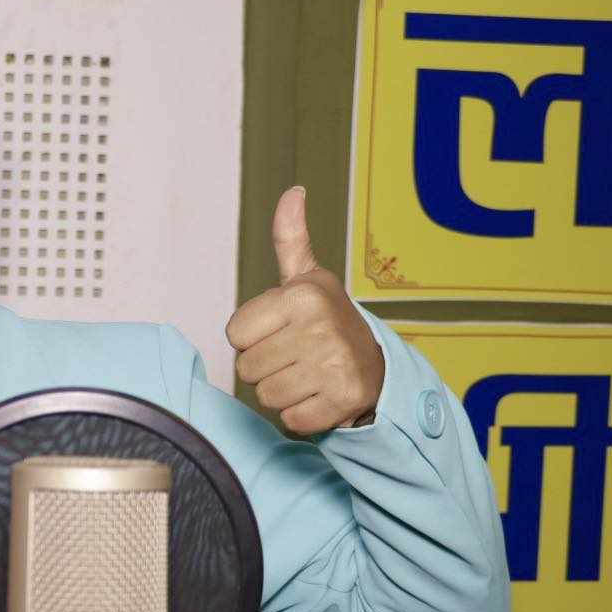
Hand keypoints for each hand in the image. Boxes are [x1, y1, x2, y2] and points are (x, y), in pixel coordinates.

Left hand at [226, 186, 384, 434]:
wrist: (377, 366)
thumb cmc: (326, 320)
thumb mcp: (307, 277)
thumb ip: (290, 237)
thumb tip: (293, 192)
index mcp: (303, 295)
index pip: (235, 334)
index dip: (252, 337)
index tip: (280, 330)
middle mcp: (320, 327)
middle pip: (246, 368)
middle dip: (266, 366)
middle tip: (296, 355)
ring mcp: (333, 366)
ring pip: (265, 396)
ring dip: (281, 391)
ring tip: (307, 374)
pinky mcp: (342, 402)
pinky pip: (290, 419)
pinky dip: (301, 414)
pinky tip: (320, 395)